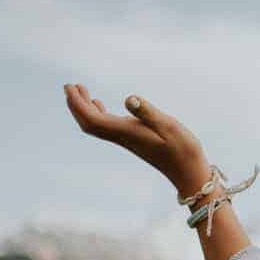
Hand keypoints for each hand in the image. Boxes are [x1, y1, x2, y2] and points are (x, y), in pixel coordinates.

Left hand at [63, 84, 211, 200]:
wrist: (189, 172)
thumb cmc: (182, 150)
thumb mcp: (169, 126)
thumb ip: (148, 112)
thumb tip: (129, 99)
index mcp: (126, 132)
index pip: (93, 119)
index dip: (78, 104)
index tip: (71, 86)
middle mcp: (123, 137)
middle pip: (89, 124)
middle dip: (76, 106)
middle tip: (70, 86)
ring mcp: (127, 139)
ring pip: (96, 125)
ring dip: (85, 109)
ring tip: (81, 91)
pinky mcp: (134, 140)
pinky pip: (108, 127)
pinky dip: (98, 114)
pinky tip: (101, 105)